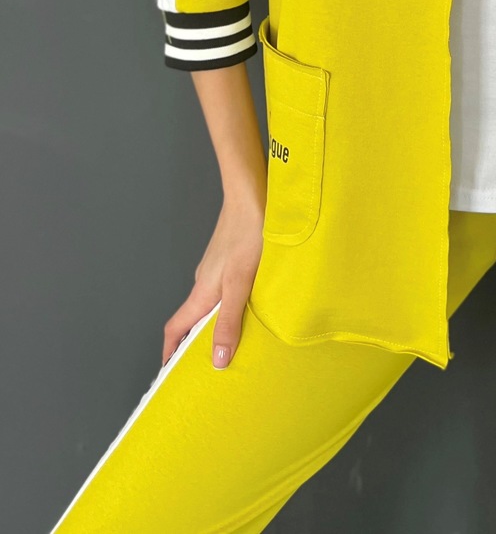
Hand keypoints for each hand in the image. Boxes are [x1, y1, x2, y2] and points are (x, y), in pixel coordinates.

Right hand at [161, 190, 264, 368]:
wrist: (252, 198)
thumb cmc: (247, 236)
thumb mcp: (241, 284)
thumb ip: (230, 322)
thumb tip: (216, 361)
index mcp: (202, 293)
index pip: (175, 328)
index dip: (170, 351)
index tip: (168, 373)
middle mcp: (204, 283)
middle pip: (191, 320)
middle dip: (193, 344)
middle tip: (205, 367)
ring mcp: (215, 270)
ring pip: (208, 304)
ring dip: (213, 324)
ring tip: (231, 342)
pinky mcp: (228, 260)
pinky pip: (222, 290)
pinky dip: (227, 306)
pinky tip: (247, 308)